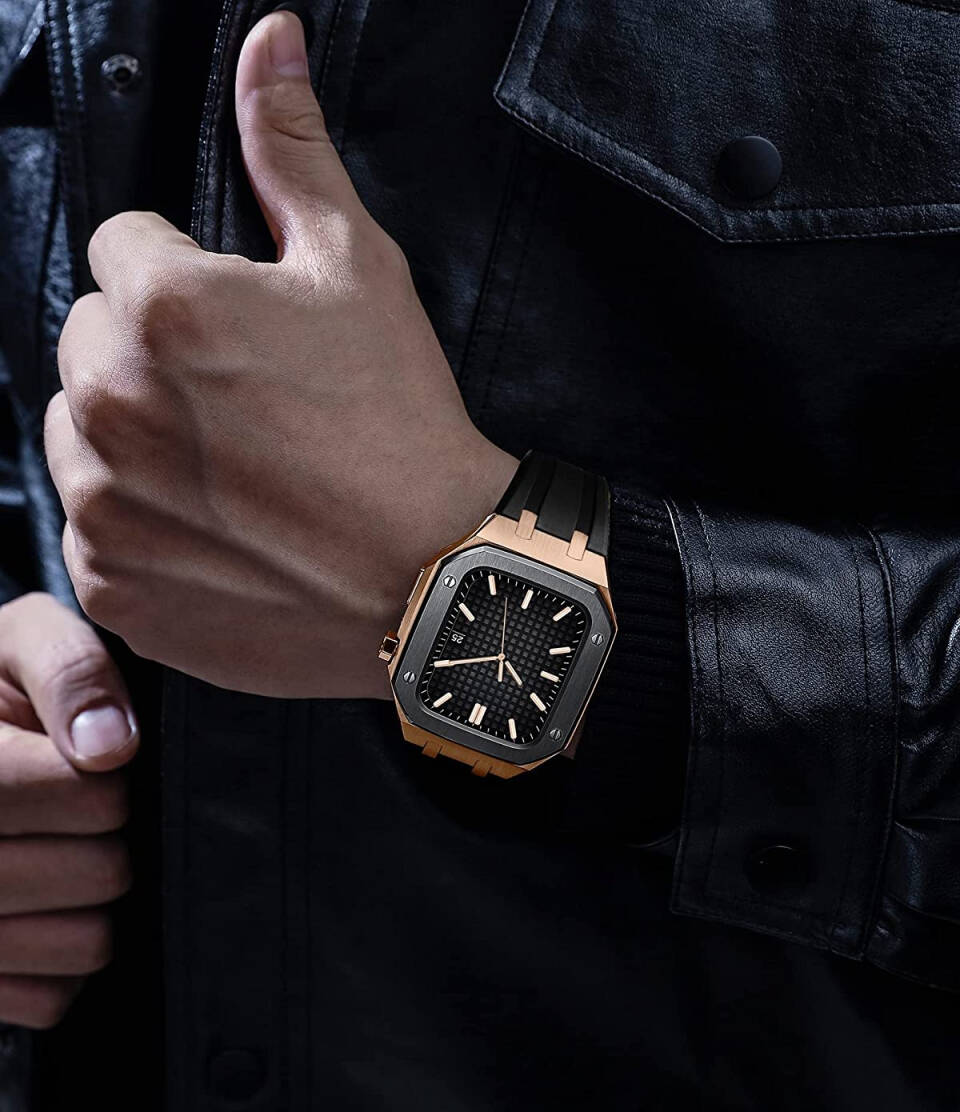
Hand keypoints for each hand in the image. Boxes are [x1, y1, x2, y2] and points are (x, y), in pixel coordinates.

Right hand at [0, 594, 136, 1027]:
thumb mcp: (23, 642)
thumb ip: (69, 671)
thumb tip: (110, 748)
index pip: (87, 797)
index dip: (104, 779)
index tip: (85, 760)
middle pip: (98, 872)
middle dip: (106, 834)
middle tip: (71, 811)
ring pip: (86, 942)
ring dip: (92, 899)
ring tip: (52, 852)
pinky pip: (54, 997)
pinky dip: (59, 960)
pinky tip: (37, 907)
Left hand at [44, 10, 516, 699]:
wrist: (433, 577)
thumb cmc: (401, 426)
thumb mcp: (359, 271)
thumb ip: (291, 152)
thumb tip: (270, 40)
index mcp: (162, 305)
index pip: (122, 250)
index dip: (187, 282)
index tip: (241, 332)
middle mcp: (110, 398)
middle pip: (90, 342)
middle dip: (150, 358)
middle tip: (243, 406)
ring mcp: (104, 501)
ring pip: (79, 435)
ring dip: (132, 441)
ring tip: (230, 472)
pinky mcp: (111, 581)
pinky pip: (93, 529)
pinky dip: (139, 527)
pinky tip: (217, 530)